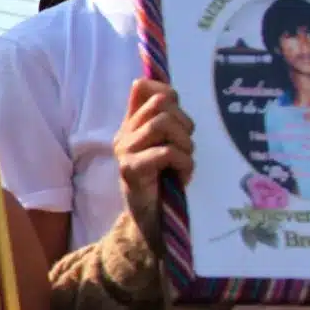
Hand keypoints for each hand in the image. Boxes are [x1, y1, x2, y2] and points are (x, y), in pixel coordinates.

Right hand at [114, 79, 193, 246]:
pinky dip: (183, 163)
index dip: (165, 90)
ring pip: (162, 123)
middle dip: (184, 122)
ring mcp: (124, 151)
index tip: (178, 108)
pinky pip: (164, 152)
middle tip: (186, 146)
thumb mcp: (165, 146)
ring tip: (185, 161)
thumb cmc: (163, 183)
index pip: (142, 88)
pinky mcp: (130, 170)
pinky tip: (182, 176)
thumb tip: (159, 88)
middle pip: (160, 103)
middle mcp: (124, 134)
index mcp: (131, 125)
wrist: (151, 221)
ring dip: (184, 143)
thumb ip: (162, 120)